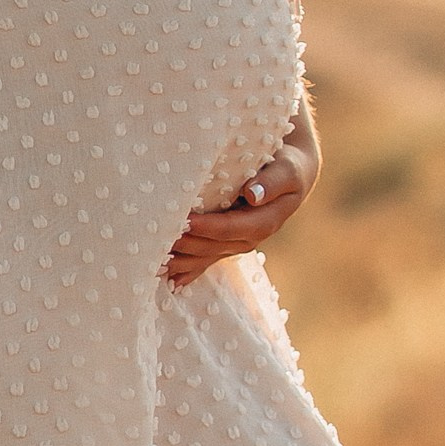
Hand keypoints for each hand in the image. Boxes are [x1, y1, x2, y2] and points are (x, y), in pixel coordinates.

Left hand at [165, 129, 320, 286]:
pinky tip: (167, 277)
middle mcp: (249, 238)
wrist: (288, 176)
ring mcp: (236, 244)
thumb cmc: (286, 168)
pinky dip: (187, 269)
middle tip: (160, 238)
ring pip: (207, 256)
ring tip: (155, 260)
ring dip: (183, 260)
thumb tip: (253, 195)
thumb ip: (273, 182)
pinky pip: (205, 260)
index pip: (232, 228)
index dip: (209, 227)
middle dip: (189, 244)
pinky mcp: (226, 243)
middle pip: (215, 246)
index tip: (186, 221)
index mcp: (265, 222)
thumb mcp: (287, 170)